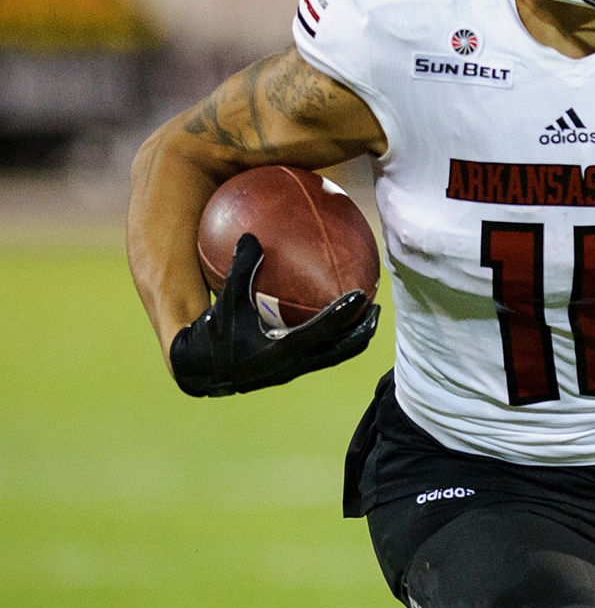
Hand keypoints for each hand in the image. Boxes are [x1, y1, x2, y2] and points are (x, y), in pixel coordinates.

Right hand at [169, 233, 379, 396]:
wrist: (202, 372)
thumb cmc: (213, 336)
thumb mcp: (225, 302)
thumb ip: (240, 270)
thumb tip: (251, 235)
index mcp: (282, 349)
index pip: (323, 330)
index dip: (344, 313)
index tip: (363, 294)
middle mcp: (295, 363)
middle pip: (344, 349)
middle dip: (363, 330)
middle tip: (379, 308)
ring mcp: (297, 369)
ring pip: (338, 354)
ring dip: (355, 336)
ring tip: (368, 314)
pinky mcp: (293, 369)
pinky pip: (324, 353)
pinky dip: (335, 338)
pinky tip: (336, 319)